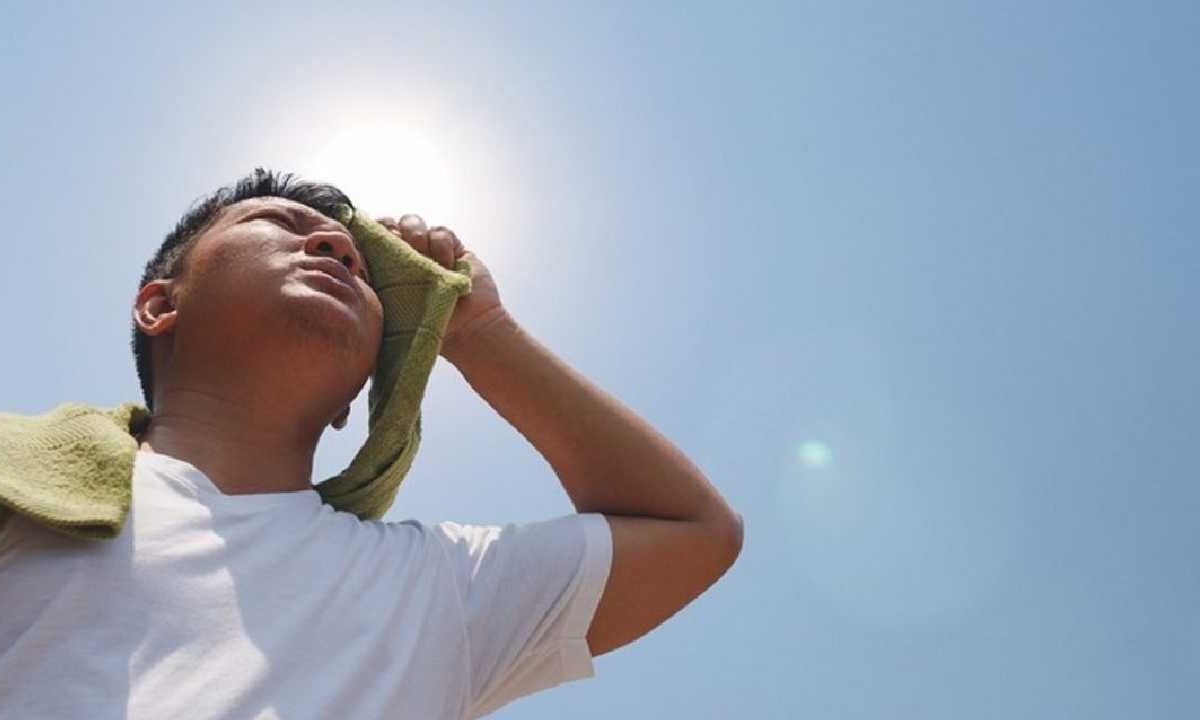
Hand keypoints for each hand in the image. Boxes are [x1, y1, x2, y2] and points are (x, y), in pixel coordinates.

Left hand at [375, 214, 508, 357]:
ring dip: (416, 235)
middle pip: (386, 224)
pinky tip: (448, 265)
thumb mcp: (388, 314)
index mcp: (382, 270)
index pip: (365, 239)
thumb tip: (344, 276)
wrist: (468, 331)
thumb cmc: (425, 330)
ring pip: (411, 222)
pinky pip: (440, 231)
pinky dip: (442, 245)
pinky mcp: (450, 247)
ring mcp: (426, 249)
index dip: (366, 233)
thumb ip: (369, 293)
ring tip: (425, 259)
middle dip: (390, 230)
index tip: (370, 243)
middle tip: (397, 246)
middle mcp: (402, 256)